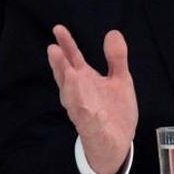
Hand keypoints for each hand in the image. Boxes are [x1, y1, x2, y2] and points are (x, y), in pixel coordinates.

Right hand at [47, 25, 137, 173]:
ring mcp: (82, 110)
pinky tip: (83, 104)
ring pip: (71, 97)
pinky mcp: (89, 127)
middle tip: (53, 49)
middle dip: (60, 65)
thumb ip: (116, 58)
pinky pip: (85, 119)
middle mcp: (78, 93)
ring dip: (68, 87)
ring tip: (68, 72)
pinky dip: (83, 111)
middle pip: (65, 76)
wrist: (117, 144)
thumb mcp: (120, 80)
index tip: (58, 29)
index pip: (73, 59)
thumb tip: (112, 32)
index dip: (66, 45)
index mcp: (85, 80)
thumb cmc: (114, 110)